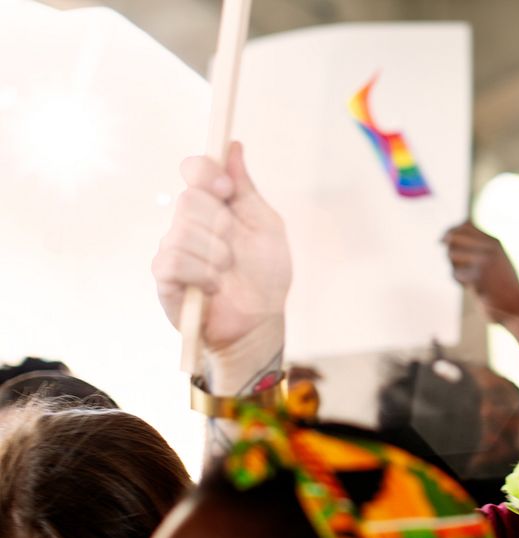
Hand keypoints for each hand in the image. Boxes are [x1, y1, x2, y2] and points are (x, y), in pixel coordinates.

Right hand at [152, 143, 290, 385]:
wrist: (260, 321)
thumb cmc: (266, 275)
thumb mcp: (265, 226)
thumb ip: (246, 189)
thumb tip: (233, 146)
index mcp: (214, 206)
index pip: (194, 169)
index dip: (206, 172)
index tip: (227, 189)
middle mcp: (188, 222)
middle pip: (189, 199)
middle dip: (221, 226)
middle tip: (234, 250)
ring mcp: (173, 248)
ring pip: (183, 231)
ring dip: (216, 256)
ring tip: (225, 273)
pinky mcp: (164, 277)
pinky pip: (174, 260)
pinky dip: (200, 274)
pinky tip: (211, 286)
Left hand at [442, 221, 518, 335]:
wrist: (518, 310)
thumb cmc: (502, 289)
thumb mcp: (493, 262)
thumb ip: (475, 248)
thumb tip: (444, 237)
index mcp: (495, 242)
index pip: (465, 225)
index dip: (452, 233)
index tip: (447, 244)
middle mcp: (491, 247)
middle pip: (454, 238)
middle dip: (451, 252)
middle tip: (460, 266)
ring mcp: (485, 260)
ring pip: (452, 254)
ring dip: (456, 268)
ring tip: (471, 279)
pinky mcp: (479, 275)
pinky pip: (456, 273)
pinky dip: (462, 282)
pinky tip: (476, 288)